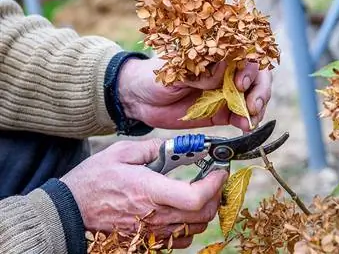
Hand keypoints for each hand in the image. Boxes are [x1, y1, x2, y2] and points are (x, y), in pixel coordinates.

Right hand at [60, 139, 227, 248]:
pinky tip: (183, 210)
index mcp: (149, 190)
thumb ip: (153, 148)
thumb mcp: (120, 152)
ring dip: (205, 210)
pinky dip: (190, 225)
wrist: (70, 211)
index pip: (196, 197)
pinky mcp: (148, 242)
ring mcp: (152, 232)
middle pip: (203, 215)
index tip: (219, 171)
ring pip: (195, 228)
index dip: (215, 184)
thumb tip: (178, 146)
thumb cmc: (93, 181)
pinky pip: (181, 239)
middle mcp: (155, 215)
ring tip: (201, 192)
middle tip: (214, 179)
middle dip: (216, 195)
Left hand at [118, 58, 271, 131]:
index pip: (245, 55)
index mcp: (217, 54)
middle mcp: (226, 71)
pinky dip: (247, 121)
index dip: (249, 69)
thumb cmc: (157, 75)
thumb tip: (224, 70)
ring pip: (253, 96)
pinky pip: (241, 116)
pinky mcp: (221, 112)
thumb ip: (201, 71)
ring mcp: (226, 92)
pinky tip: (245, 127)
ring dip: (257, 107)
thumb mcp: (177, 68)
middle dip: (260, 91)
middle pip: (257, 76)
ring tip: (250, 119)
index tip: (240, 83)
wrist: (140, 99)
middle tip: (252, 106)